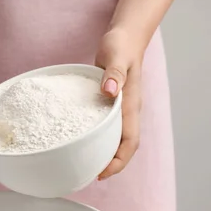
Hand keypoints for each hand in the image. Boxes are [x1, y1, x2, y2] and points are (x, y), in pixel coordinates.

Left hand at [95, 28, 142, 179]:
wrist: (125, 36)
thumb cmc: (121, 45)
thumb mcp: (116, 55)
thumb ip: (114, 73)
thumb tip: (110, 91)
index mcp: (131, 106)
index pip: (130, 142)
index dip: (118, 161)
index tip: (102, 173)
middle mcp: (126, 112)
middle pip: (122, 147)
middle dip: (109, 164)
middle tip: (87, 175)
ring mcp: (118, 109)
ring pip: (113, 138)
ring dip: (102, 153)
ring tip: (83, 164)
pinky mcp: (108, 104)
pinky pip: (103, 127)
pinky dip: (94, 138)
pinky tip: (79, 141)